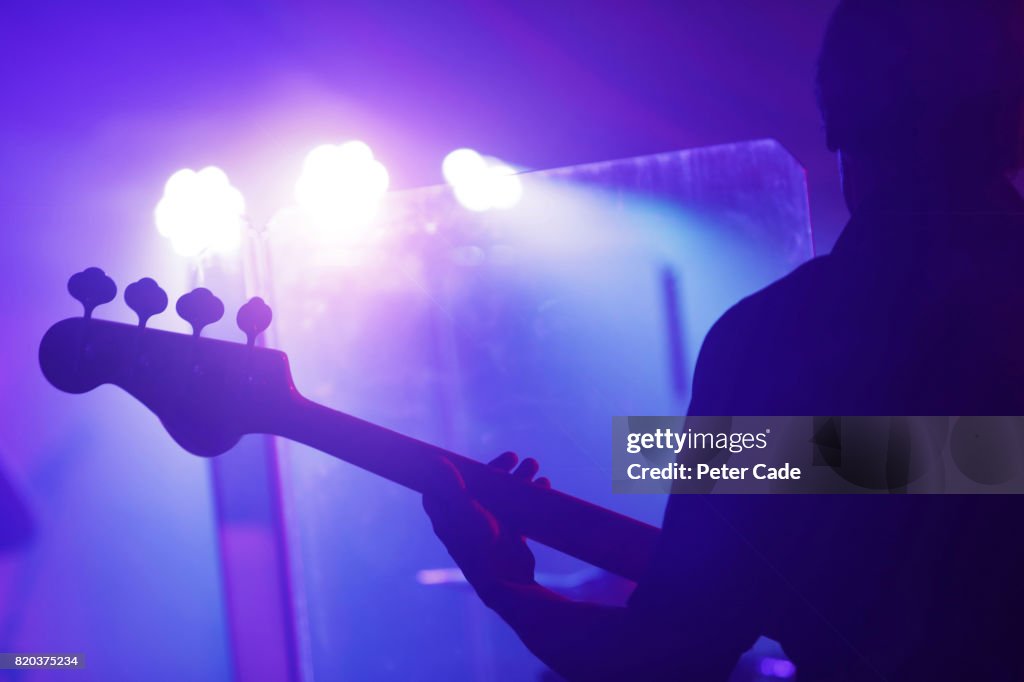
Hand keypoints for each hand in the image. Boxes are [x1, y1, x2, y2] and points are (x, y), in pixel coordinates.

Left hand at [423, 452, 549, 604]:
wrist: (506, 583)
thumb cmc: (479, 547)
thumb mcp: (463, 511)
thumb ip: (449, 486)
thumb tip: (435, 461)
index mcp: (446, 513)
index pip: (445, 482)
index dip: (456, 467)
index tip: (471, 456)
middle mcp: (464, 519)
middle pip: (478, 484)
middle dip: (498, 469)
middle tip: (514, 456)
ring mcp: (486, 526)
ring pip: (502, 494)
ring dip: (518, 479)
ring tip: (534, 466)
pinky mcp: (507, 534)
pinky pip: (519, 509)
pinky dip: (529, 496)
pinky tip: (543, 485)